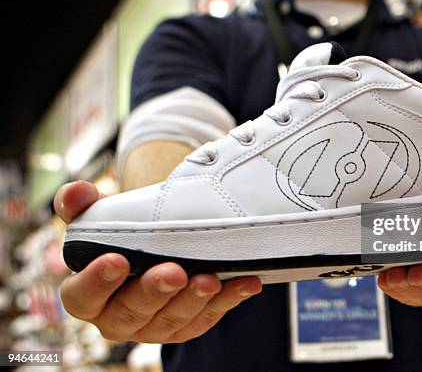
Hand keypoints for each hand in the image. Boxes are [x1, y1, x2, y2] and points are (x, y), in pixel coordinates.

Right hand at [55, 181, 261, 342]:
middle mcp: (118, 318)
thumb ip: (80, 204)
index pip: (82, 296)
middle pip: (133, 312)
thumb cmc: (120, 234)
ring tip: (211, 279)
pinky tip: (246, 282)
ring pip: (173, 320)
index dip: (96, 282)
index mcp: (87, 295)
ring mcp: (155, 326)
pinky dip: (229, 299)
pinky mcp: (187, 325)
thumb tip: (76, 193)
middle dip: (155, 292)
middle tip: (175, 271)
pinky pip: (208, 317)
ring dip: (194, 300)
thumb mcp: (97, 216)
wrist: (152, 243)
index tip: (117, 260)